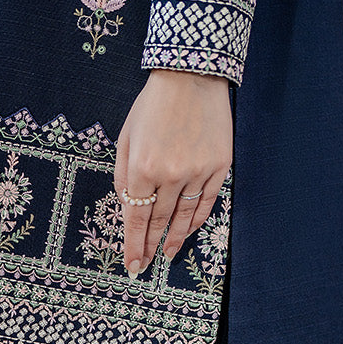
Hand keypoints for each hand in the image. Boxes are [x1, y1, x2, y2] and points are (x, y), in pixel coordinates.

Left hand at [114, 68, 231, 276]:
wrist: (191, 77)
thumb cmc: (153, 105)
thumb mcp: (126, 137)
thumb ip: (124, 174)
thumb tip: (128, 205)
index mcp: (143, 167)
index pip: (136, 217)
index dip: (133, 244)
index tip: (131, 264)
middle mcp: (171, 174)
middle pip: (158, 221)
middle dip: (149, 246)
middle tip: (144, 266)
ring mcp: (198, 172)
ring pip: (184, 216)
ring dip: (174, 239)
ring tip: (167, 255)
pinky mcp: (219, 167)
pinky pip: (206, 203)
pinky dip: (196, 221)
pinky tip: (186, 232)